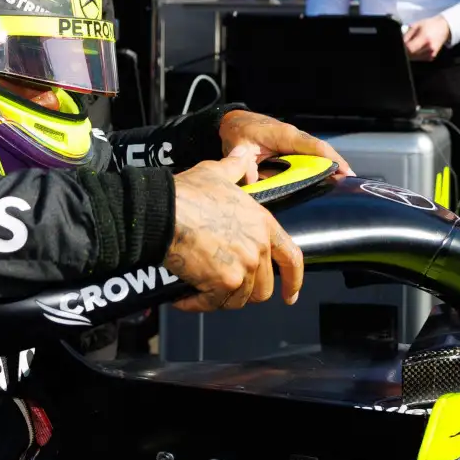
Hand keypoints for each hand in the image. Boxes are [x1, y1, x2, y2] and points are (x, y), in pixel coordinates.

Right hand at [167, 154, 303, 311]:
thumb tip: (242, 156)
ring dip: (220, 298)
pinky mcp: (223, 283)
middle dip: (245, 291)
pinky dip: (196, 304)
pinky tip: (183, 297)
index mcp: (263, 224)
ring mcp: (244, 267)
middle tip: (224, 288)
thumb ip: (235, 168)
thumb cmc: (188, 193)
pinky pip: (213, 304)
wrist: (165, 212)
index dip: (294, 280)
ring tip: (201, 289)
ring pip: (239, 299)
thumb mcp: (217, 173)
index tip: (290, 295)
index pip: (292, 257)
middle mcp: (258, 248)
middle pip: (263, 287)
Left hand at [218, 109, 354, 181]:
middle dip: (337, 166)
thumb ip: (245, 165)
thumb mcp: (239, 148)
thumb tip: (253, 179)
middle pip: (322, 152)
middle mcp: (295, 138)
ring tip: (344, 186)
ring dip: (331, 168)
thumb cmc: (239, 131)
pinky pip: (309, 159)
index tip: (345, 172)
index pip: (315, 146)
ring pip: (318, 156)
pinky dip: (319, 169)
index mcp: (285, 135)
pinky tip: (327, 182)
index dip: (331, 159)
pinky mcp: (292, 149)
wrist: (234, 123)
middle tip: (351, 185)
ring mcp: (295, 143)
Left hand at [403, 15, 452, 60]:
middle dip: (405, 50)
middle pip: (410, 55)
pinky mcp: (431, 58)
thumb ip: (406, 35)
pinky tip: (418, 47)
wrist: (444, 27)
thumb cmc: (429, 25)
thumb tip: (399, 43)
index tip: (400, 44)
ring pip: (413, 58)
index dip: (403, 48)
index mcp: (424, 38)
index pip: (409, 49)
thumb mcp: (415, 26)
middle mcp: (429, 48)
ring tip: (414, 43)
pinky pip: (418, 58)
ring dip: (410, 53)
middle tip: (406, 43)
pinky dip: (415, 54)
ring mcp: (431, 54)